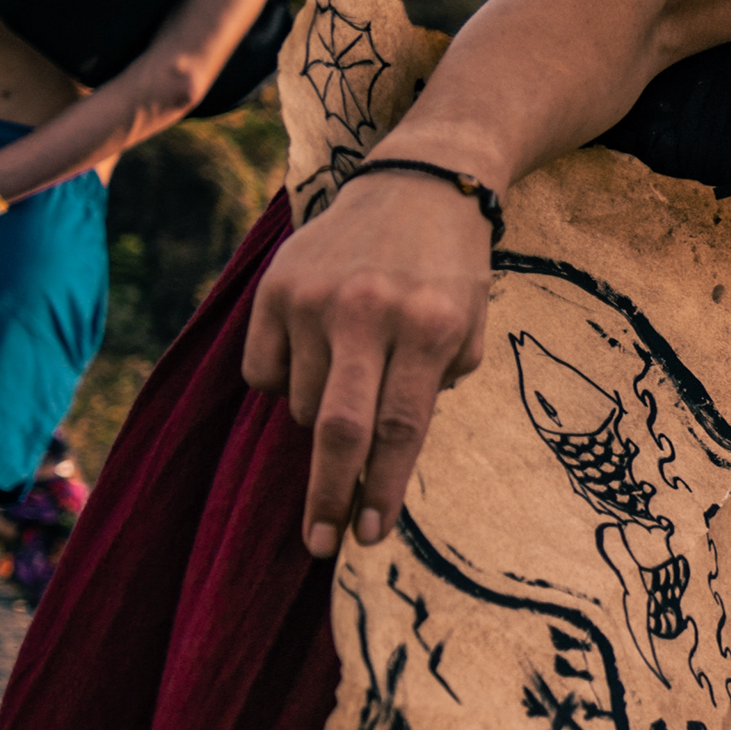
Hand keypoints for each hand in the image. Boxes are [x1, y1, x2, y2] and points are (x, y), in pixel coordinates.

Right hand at [242, 169, 500, 554]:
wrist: (418, 185)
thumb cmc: (449, 275)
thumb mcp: (467, 332)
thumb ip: (430, 392)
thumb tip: (379, 459)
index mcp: (430, 328)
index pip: (401, 429)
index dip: (381, 490)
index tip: (368, 537)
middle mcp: (369, 313)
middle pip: (339, 428)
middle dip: (328, 496)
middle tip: (322, 544)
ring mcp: (313, 298)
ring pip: (302, 405)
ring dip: (322, 418)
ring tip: (352, 376)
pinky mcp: (274, 287)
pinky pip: (263, 373)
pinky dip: (285, 384)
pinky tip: (315, 352)